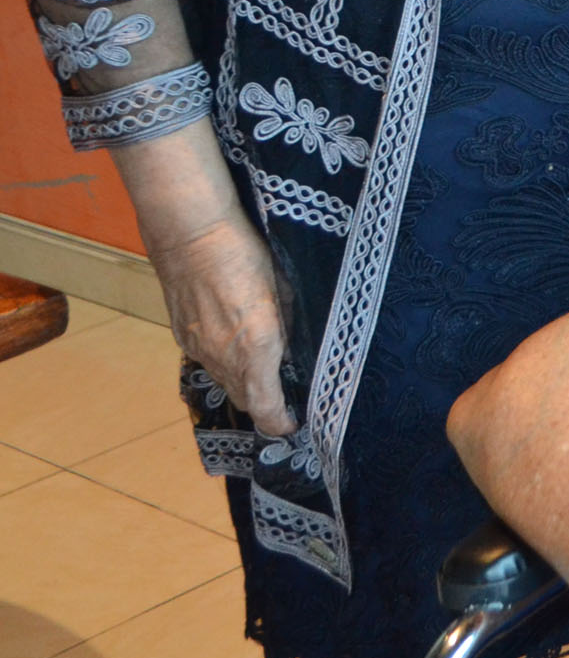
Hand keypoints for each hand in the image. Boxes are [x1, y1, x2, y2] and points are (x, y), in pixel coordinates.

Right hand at [150, 214, 296, 435]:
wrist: (191, 233)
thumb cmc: (247, 253)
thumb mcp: (284, 290)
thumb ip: (289, 326)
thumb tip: (293, 348)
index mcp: (255, 347)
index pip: (266, 407)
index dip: (281, 423)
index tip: (295, 423)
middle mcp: (223, 356)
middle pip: (245, 399)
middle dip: (266, 404)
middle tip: (287, 396)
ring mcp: (199, 348)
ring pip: (225, 381)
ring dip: (245, 382)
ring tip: (266, 369)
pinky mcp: (183, 334)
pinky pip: (208, 361)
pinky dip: (225, 362)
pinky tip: (238, 343)